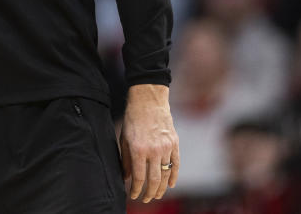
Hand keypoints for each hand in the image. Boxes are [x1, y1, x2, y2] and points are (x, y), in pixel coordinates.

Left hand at [119, 83, 178, 202]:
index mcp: (138, 150)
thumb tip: (126, 178)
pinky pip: (176, 164)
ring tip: (157, 195)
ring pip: (166, 174)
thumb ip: (125, 160)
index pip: (138, 177)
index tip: (133, 195)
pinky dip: (174, 176)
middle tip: (146, 200)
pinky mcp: (174, 143)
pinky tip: (171, 185)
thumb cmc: (133, 119)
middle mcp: (153, 151)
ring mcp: (166, 147)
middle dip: (149, 193)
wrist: (149, 100)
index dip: (135, 190)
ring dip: (162, 188)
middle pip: (154, 180)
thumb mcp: (124, 139)